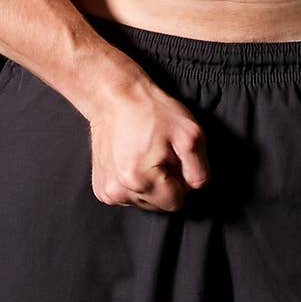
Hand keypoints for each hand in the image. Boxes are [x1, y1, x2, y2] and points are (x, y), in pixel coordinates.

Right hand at [87, 67, 209, 211]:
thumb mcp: (190, 134)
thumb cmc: (152, 111)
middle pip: (159, 204)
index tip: (174, 157)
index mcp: (141, 181)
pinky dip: (135, 182)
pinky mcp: (101, 188)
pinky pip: (128, 195)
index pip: (176, 202)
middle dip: (166, 182)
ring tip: (145, 153)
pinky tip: (133, 159)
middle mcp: (119, 192)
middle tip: (160, 153)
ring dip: (150, 184)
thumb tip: (193, 188)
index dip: (181, 179)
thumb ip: (199, 170)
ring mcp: (107, 191)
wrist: (114, 97)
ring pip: (144, 201)